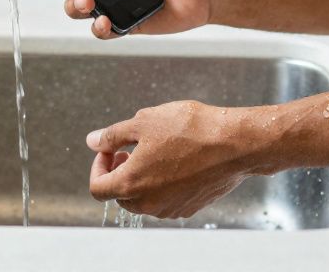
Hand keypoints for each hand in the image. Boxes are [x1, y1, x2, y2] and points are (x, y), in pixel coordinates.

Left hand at [86, 101, 255, 217]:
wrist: (235, 144)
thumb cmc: (191, 130)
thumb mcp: (144, 122)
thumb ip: (113, 135)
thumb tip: (93, 141)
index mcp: (131, 184)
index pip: (97, 187)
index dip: (98, 166)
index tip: (111, 149)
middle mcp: (148, 203)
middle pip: (120, 195)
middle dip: (120, 171)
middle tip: (131, 148)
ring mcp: (170, 208)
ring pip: (144, 198)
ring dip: (142, 178)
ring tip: (158, 151)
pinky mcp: (189, 207)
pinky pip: (166, 199)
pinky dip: (163, 184)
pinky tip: (177, 160)